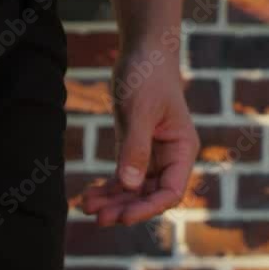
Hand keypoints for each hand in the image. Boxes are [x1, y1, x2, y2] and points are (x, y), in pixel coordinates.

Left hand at [80, 44, 199, 225]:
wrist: (144, 51)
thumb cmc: (148, 76)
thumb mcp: (139, 111)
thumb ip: (135, 149)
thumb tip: (128, 186)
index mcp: (182, 149)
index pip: (170, 191)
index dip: (148, 208)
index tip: (122, 217)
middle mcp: (170, 157)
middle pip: (151, 195)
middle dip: (125, 208)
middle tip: (96, 217)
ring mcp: (153, 154)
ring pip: (135, 190)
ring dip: (113, 201)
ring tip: (86, 207)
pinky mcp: (135, 148)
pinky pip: (123, 177)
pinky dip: (108, 188)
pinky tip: (89, 195)